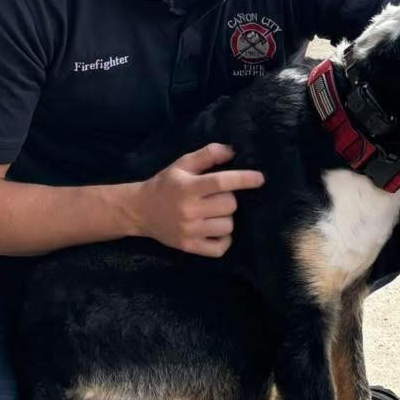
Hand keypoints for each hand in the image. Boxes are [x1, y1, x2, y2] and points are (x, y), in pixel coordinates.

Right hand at [134, 142, 264, 257]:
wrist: (140, 211)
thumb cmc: (165, 185)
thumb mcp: (182, 165)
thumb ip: (207, 155)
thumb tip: (233, 151)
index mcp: (188, 187)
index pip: (221, 182)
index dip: (244, 179)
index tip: (260, 178)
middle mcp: (189, 210)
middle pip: (229, 205)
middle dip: (230, 198)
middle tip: (218, 197)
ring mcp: (190, 231)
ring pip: (228, 226)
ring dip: (226, 218)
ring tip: (214, 213)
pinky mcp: (189, 247)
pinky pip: (220, 247)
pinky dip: (224, 240)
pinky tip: (217, 230)